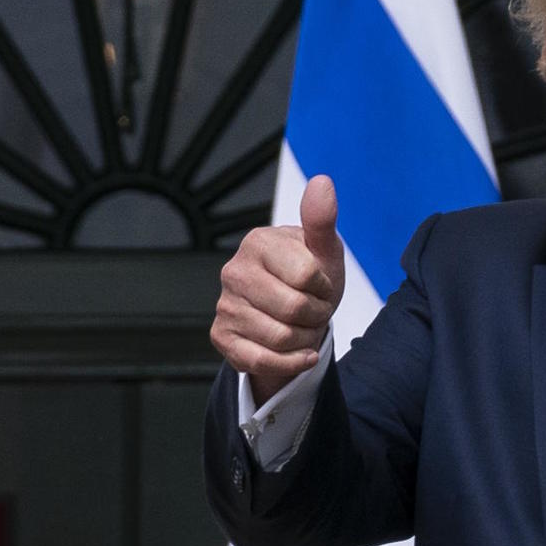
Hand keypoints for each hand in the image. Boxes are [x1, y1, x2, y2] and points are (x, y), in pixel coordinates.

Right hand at [212, 175, 346, 404]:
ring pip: (281, 338)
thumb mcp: (323, 250)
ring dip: (305, 339)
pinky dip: (292, 362)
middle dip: (316, 316)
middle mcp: (233, 271)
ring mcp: (224, 305)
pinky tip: (301, 353)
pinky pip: (263, 361)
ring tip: (302, 327)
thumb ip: (321, 220)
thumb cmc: (310, 277)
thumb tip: (322, 182)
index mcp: (257, 242)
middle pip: (294, 309)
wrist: (295, 314)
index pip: (306, 275)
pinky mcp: (221, 337)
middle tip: (314, 309)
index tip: (320, 285)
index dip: (324, 287)